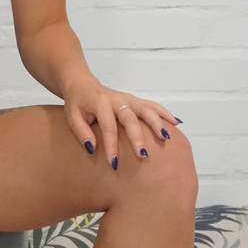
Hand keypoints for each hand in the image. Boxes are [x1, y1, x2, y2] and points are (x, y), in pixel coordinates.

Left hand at [62, 74, 181, 167]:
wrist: (82, 84)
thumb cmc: (77, 104)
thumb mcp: (71, 116)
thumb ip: (81, 132)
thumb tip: (92, 148)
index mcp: (99, 103)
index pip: (108, 126)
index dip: (111, 145)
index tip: (114, 163)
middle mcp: (117, 99)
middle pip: (130, 118)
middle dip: (137, 137)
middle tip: (143, 155)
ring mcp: (128, 99)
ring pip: (146, 109)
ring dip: (156, 123)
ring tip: (165, 139)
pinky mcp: (135, 100)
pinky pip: (153, 106)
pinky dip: (164, 113)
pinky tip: (176, 124)